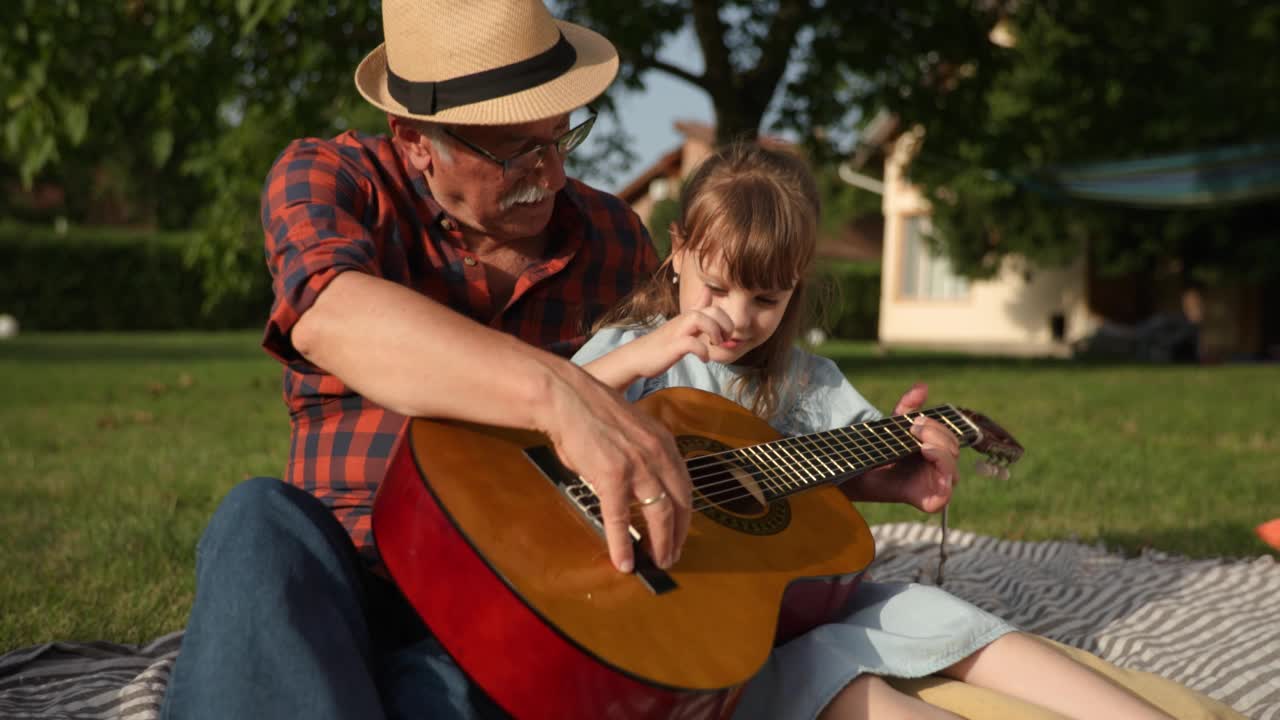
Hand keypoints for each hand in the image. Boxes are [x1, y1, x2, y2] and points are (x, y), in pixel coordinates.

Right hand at [537, 360, 692, 572]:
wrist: (566, 398)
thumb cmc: (590, 412)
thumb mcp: (631, 429)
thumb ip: (641, 455)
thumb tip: (635, 486)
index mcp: (664, 442)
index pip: (685, 486)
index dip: (685, 513)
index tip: (682, 530)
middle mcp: (658, 455)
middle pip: (679, 504)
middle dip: (679, 534)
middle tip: (674, 554)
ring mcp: (637, 467)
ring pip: (658, 516)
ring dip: (661, 544)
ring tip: (658, 561)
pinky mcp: (612, 477)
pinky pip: (620, 519)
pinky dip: (622, 545)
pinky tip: (624, 562)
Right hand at [623, 308, 733, 378]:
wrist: (636, 357)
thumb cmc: (661, 344)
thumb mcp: (682, 325)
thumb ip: (695, 310)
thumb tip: (707, 291)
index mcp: (688, 317)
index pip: (710, 302)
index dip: (725, 314)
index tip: (725, 331)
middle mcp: (683, 320)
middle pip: (712, 309)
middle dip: (726, 324)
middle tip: (724, 340)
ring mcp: (677, 332)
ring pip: (700, 319)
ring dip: (714, 332)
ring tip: (715, 345)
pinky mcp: (671, 346)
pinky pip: (691, 343)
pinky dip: (702, 351)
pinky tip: (703, 359)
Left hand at [891, 383, 959, 512]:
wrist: (856, 474)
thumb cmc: (878, 452)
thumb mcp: (893, 426)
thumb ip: (907, 407)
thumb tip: (922, 386)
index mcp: (936, 452)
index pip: (950, 438)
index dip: (938, 427)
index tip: (915, 420)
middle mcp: (940, 470)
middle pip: (953, 450)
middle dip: (936, 436)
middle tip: (913, 429)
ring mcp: (937, 486)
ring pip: (953, 470)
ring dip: (940, 453)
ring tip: (921, 445)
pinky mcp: (930, 502)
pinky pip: (945, 495)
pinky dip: (943, 479)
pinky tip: (931, 462)